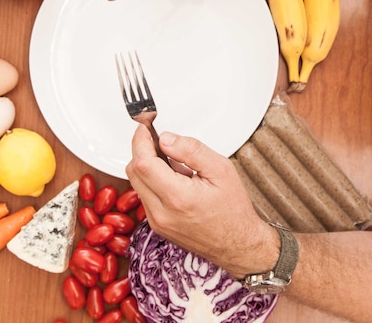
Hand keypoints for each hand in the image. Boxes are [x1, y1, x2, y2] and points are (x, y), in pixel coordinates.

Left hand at [125, 125, 278, 277]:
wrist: (238, 245)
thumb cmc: (234, 210)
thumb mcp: (221, 169)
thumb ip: (191, 150)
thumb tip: (166, 138)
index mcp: (178, 197)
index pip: (143, 162)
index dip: (140, 139)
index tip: (144, 126)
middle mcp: (161, 213)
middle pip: (133, 172)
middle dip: (142, 150)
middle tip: (160, 140)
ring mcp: (157, 222)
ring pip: (137, 183)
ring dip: (147, 166)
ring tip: (176, 165)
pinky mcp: (157, 226)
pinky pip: (144, 196)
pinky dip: (153, 181)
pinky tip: (174, 180)